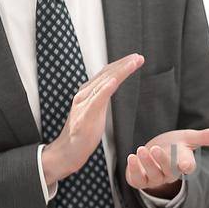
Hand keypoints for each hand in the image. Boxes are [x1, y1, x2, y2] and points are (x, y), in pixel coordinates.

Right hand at [42, 53, 144, 186]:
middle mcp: (84, 94)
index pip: (106, 74)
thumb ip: (102, 97)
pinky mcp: (85, 115)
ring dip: (120, 71)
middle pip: (106, 74)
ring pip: (104, 82)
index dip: (120, 65)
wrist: (69, 150)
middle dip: (123, 64)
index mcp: (87, 92)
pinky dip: (105, 88)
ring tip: (133, 63)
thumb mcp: (95, 111)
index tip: (135, 59)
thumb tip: (111, 86)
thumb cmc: (83, 133)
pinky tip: (114, 81)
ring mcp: (84, 103)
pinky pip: (97, 99)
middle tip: (139, 57)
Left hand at [126, 126, 208, 197]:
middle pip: (169, 171)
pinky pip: (137, 179)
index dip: (187, 165)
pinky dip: (133, 169)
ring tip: (141, 149)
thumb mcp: (188, 138)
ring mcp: (154, 178)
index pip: (187, 166)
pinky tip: (131, 157)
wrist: (153, 153)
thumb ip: (206, 136)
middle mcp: (170, 173)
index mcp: (182, 163)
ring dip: (147, 163)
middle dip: (163, 161)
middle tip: (155, 149)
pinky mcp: (139, 180)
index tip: (186, 165)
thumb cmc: (173, 146)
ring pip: (153, 175)